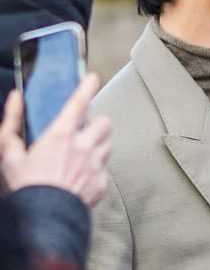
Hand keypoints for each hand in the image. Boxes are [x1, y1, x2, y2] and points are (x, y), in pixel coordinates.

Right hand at [0, 73, 111, 205]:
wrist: (40, 222)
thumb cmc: (25, 188)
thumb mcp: (9, 155)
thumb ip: (11, 123)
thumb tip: (14, 99)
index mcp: (61, 135)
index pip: (80, 101)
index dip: (88, 85)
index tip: (92, 78)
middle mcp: (83, 146)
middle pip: (104, 122)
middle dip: (96, 124)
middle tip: (85, 130)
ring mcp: (95, 164)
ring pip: (108, 143)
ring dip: (100, 144)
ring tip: (85, 152)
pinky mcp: (101, 183)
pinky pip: (104, 170)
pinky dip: (96, 171)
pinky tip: (82, 177)